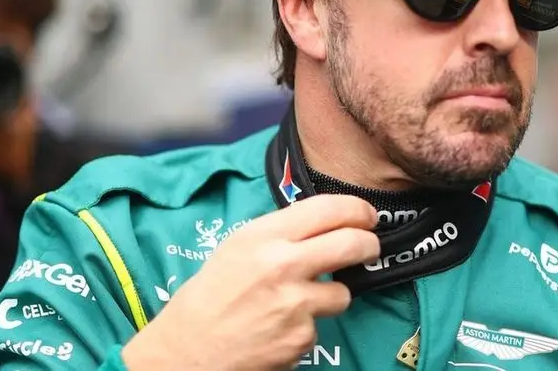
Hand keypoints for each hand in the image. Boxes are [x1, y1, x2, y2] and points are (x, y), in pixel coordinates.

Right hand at [122, 194, 379, 370]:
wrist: (188, 350)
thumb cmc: (211, 294)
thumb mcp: (239, 246)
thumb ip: (282, 232)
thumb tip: (325, 222)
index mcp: (264, 236)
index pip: (328, 209)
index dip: (357, 209)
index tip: (367, 215)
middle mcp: (282, 264)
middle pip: (352, 243)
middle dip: (369, 244)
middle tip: (369, 247)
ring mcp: (295, 304)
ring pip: (343, 292)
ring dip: (331, 295)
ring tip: (300, 301)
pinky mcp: (301, 338)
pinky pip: (319, 326)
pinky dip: (306, 327)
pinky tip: (280, 326)